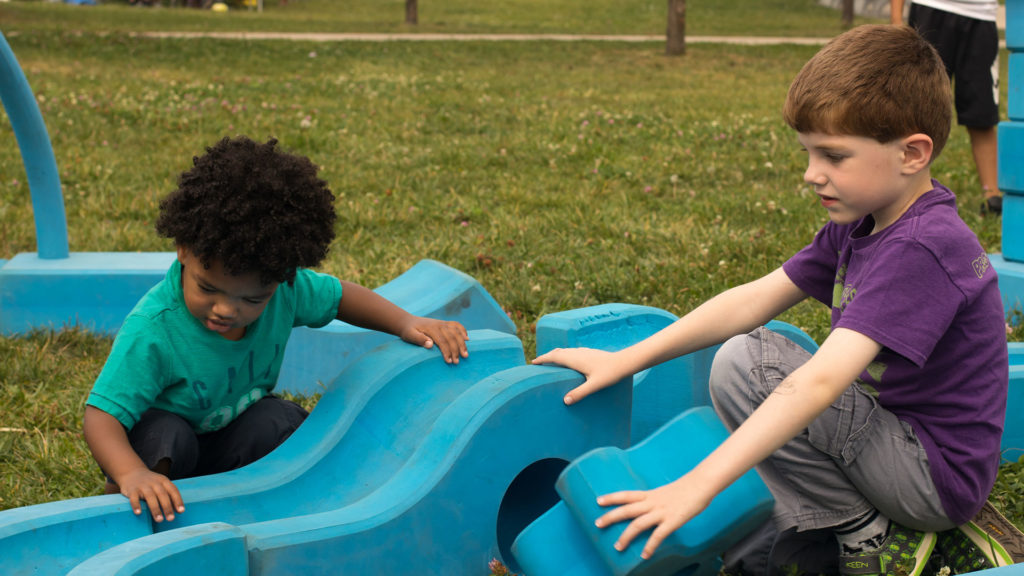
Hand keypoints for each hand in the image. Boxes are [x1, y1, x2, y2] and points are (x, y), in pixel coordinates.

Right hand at [115, 467, 184, 522]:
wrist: (132, 472)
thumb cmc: (150, 483)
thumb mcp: (161, 484)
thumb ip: (169, 495)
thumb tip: (179, 511)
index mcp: (164, 481)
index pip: (173, 490)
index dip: (178, 500)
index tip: (181, 511)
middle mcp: (154, 483)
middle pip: (162, 494)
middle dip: (167, 507)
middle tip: (171, 519)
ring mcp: (143, 486)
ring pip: (150, 497)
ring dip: (155, 509)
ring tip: (159, 519)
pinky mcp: (132, 490)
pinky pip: (134, 498)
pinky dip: (136, 505)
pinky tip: (138, 513)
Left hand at [400, 317, 468, 363]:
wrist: (408, 322)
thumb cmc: (409, 331)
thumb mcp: (410, 335)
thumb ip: (419, 339)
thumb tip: (430, 344)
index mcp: (431, 329)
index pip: (442, 341)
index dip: (447, 351)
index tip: (449, 361)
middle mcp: (439, 325)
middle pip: (452, 337)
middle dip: (456, 350)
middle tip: (457, 362)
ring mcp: (443, 323)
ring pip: (457, 332)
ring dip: (462, 343)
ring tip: (465, 354)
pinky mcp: (445, 323)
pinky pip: (457, 325)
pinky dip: (463, 331)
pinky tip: (467, 339)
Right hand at [531, 347, 624, 404]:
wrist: (624, 362)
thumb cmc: (610, 374)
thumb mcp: (594, 385)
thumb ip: (580, 393)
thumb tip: (565, 401)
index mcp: (575, 359)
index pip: (554, 356)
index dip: (543, 359)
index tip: (533, 362)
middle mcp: (578, 353)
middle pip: (558, 352)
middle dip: (547, 356)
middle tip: (538, 363)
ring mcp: (584, 351)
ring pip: (565, 351)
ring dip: (555, 355)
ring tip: (550, 361)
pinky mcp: (589, 352)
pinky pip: (572, 352)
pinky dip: (564, 355)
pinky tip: (569, 361)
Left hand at [594, 476, 711, 559]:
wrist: (701, 484)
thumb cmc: (686, 489)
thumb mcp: (665, 492)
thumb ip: (656, 500)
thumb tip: (648, 508)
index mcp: (650, 494)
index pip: (626, 495)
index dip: (612, 497)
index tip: (598, 501)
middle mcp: (652, 502)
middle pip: (627, 510)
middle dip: (611, 517)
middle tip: (597, 524)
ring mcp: (661, 512)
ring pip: (638, 524)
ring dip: (626, 536)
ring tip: (618, 547)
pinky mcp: (672, 521)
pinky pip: (658, 535)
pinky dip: (650, 546)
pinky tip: (644, 555)